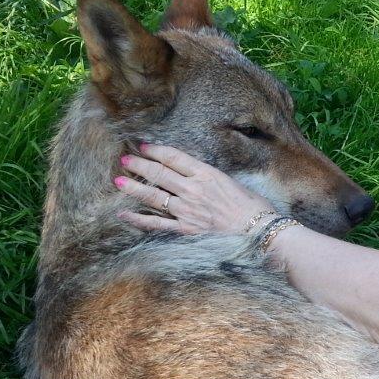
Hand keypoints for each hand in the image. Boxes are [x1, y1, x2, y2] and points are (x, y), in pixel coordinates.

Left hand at [113, 143, 275, 234]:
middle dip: (139, 164)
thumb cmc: (252, 207)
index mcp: (206, 174)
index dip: (155, 150)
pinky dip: (137, 219)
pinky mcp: (185, 229)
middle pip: (159, 173)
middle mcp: (193, 189)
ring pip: (152, 195)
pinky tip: (123, 214)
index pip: (173, 157)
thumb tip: (192, 173)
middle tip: (125, 159)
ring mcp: (186, 210)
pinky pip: (155, 224)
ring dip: (133, 187)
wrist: (260, 231)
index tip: (143, 146)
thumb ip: (209, 177)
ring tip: (118, 180)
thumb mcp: (231, 182)